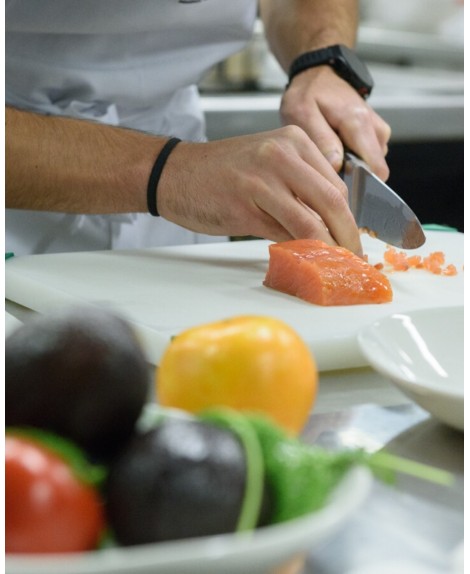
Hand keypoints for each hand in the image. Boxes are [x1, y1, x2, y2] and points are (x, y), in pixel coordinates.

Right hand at [157, 126, 361, 254]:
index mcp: (293, 140)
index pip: (336, 185)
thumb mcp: (266, 166)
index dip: (349, 218)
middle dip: (348, 237)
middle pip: (332, 201)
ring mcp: (262, 180)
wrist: (173, 173)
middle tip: (353, 259)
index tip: (353, 238)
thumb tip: (327, 228)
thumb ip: (298, 191)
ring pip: (310, 221)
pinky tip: (301, 260)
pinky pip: (282, 234)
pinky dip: (297, 251)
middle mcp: (281, 154)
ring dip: (326, 249)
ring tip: (332, 266)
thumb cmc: (220, 172)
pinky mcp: (244, 207)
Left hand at [280, 66, 391, 180]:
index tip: (338, 188)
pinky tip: (334, 150)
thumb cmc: (307, 95)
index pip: (374, 170)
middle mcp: (375, 129)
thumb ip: (322, 141)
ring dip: (351, 168)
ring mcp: (378, 132)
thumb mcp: (303, 114)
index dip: (358, 185)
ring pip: (371, 166)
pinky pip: (368, 158)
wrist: (318, 75)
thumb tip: (337, 167)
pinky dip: (352, 160)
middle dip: (353, 178)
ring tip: (327, 155)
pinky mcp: (375, 134)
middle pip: (375, 172)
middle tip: (326, 171)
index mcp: (359, 124)